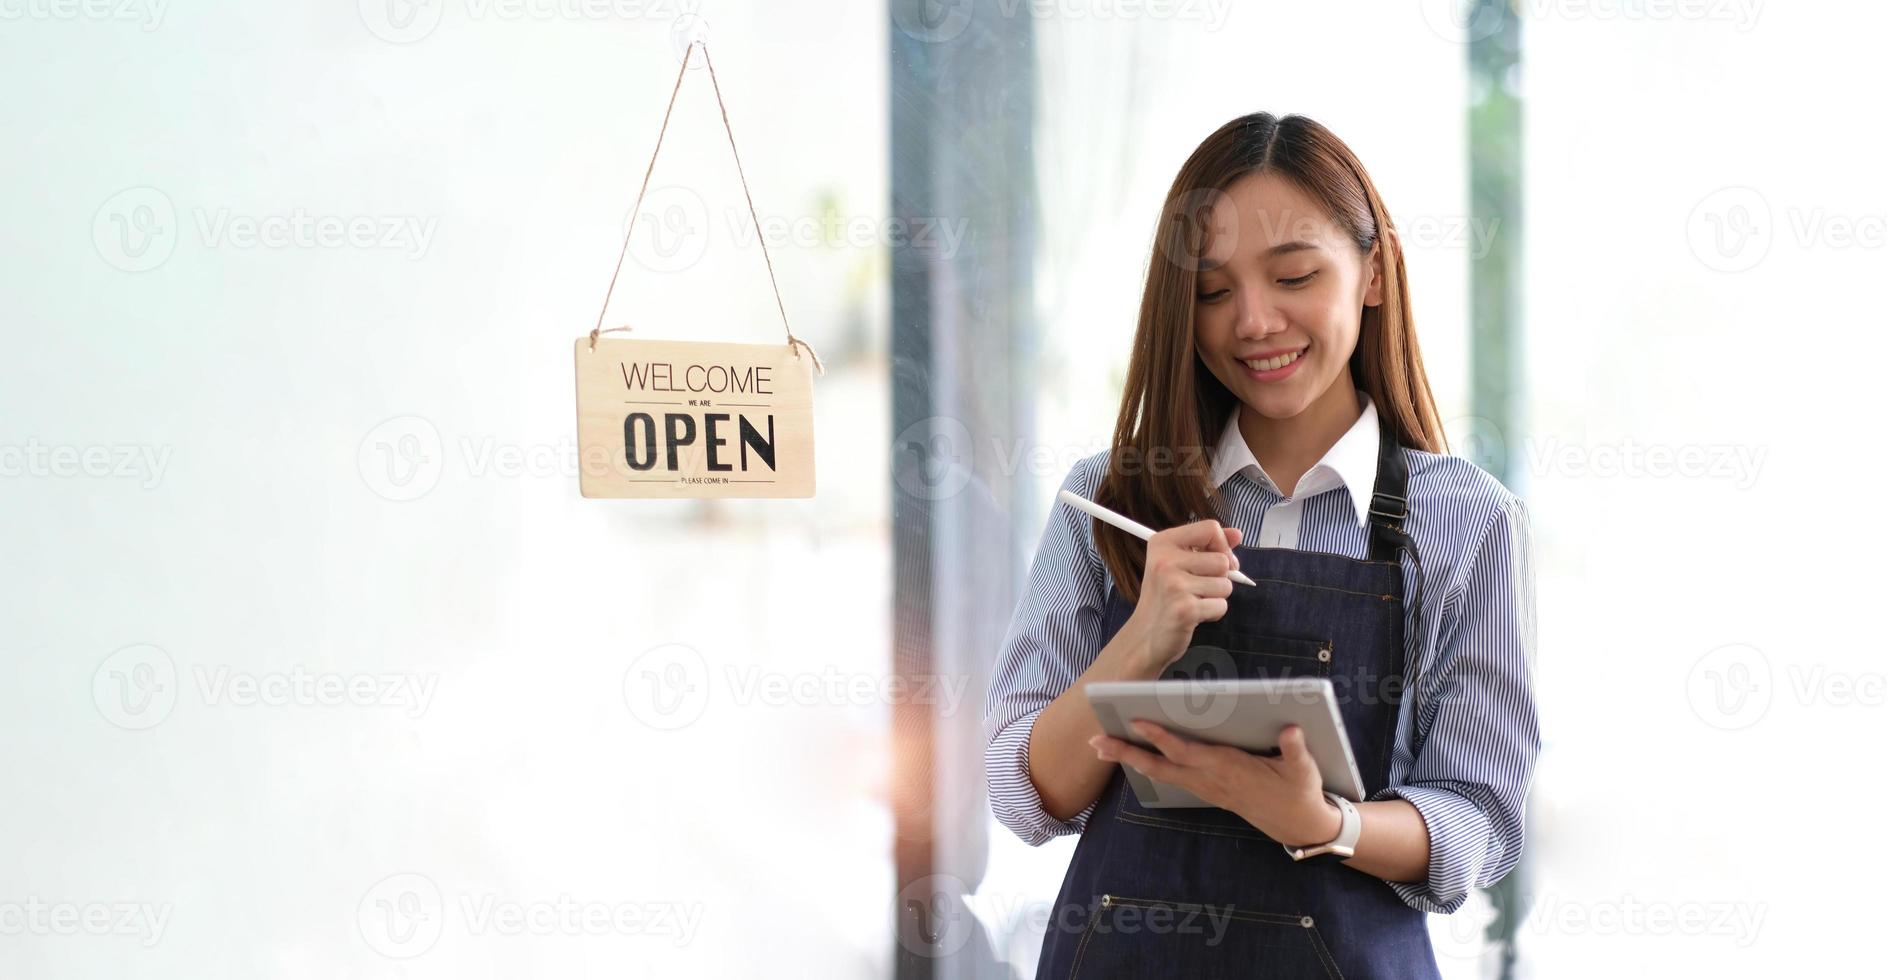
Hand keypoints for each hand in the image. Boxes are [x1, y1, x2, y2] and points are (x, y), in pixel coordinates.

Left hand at [1089, 722, 1340, 846]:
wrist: (1298, 824)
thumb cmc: (1299, 791)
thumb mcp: (1304, 770)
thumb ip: (1296, 749)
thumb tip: (1292, 728)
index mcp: (1227, 769)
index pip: (1186, 751)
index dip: (1161, 737)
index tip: (1136, 721)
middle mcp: (1210, 779)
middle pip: (1160, 765)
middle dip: (1127, 753)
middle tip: (1095, 742)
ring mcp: (1206, 787)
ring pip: (1161, 772)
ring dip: (1131, 758)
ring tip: (1103, 745)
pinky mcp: (1207, 790)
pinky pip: (1171, 776)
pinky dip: (1149, 765)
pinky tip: (1135, 754)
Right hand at [1119, 519, 1242, 673]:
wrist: (1145, 635)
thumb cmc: (1165, 598)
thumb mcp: (1179, 563)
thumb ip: (1209, 546)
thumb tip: (1237, 534)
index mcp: (1162, 543)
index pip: (1210, 528)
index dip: (1222, 545)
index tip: (1216, 561)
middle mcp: (1165, 561)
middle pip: (1222, 560)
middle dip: (1219, 577)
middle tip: (1198, 587)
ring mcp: (1174, 585)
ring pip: (1225, 584)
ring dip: (1216, 596)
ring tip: (1194, 601)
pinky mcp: (1185, 609)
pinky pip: (1221, 605)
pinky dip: (1213, 613)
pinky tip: (1194, 614)